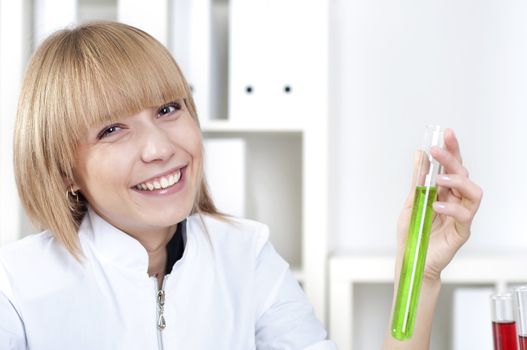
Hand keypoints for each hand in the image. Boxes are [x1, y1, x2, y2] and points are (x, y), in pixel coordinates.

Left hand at [396, 128, 482, 281]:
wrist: (411, 259)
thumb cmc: (412, 233)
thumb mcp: (411, 201)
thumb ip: (417, 180)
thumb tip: (419, 154)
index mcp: (443, 191)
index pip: (452, 166)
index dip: (452, 149)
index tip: (446, 134)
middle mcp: (455, 200)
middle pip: (463, 173)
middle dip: (451, 159)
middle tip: (437, 151)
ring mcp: (460, 215)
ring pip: (473, 191)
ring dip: (457, 181)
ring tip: (439, 180)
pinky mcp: (462, 231)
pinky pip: (465, 215)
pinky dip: (451, 208)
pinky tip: (436, 207)